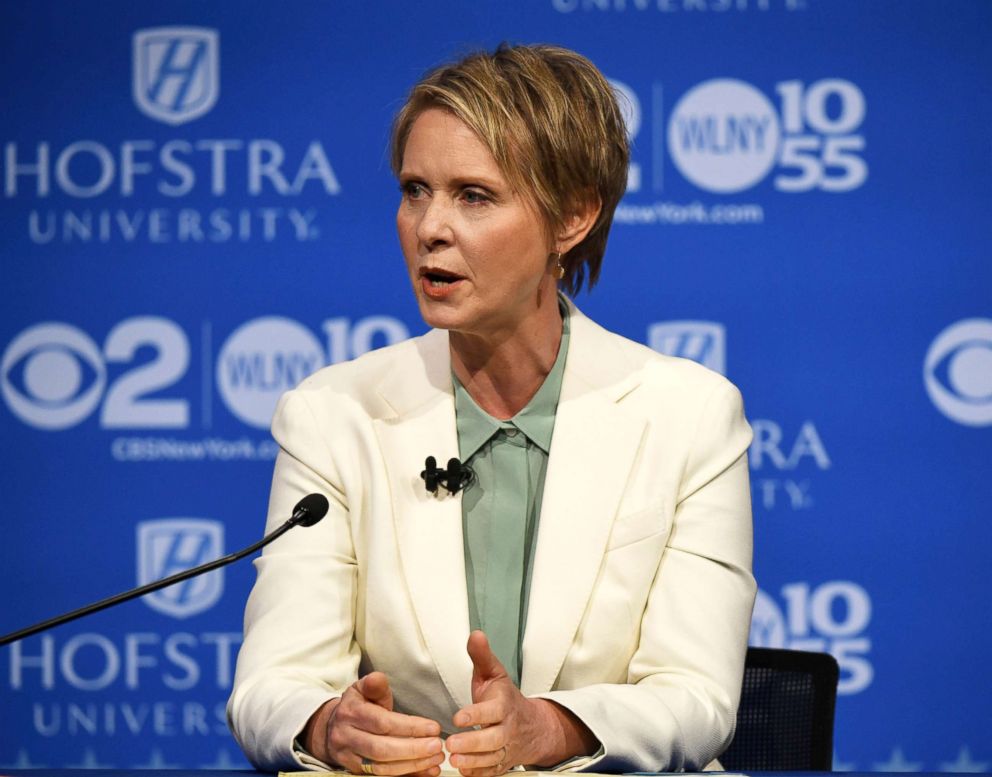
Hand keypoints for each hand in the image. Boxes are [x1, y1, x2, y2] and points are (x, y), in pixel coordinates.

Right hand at [303, 672, 444, 776]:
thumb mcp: (362, 689)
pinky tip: (425, 772)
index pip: (382, 723)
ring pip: (382, 768)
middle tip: (437, 746)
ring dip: (412, 766)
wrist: (331, 728)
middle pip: (381, 749)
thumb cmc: (356, 705)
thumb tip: (378, 678)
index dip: (410, 727)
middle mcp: (346, 737)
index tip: (434, 728)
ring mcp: (349, 758)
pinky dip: (406, 776)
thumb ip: (374, 685)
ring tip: (436, 760)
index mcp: (350, 713)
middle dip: (413, 750)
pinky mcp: (355, 773)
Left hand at [446, 631, 596, 775]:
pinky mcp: (502, 763)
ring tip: (453, 761)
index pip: (491, 711)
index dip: (475, 715)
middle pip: (493, 739)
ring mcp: (506, 748)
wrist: (532, 726)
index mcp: (503, 705)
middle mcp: (507, 729)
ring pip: (492, 758)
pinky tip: (464, 772)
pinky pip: (493, 772)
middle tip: (451, 745)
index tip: (458, 717)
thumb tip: (475, 634)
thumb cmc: (504, 697)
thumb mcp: (494, 673)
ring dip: (473, 761)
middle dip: (472, 743)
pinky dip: (479, 774)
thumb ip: (482, 656)